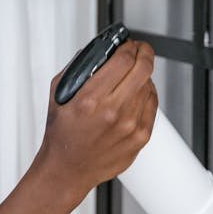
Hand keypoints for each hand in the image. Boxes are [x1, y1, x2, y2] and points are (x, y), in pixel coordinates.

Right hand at [33, 40, 157, 202]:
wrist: (67, 169)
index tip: (128, 43)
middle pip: (143, 68)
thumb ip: (78, 68)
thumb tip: (98, 51)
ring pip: (149, 85)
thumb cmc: (62, 135)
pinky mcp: (140, 137)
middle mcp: (113, 112)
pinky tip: (137, 93)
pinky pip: (152, 105)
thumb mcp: (59, 94)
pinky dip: (147, 94)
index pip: (123, 59)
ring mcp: (130, 126)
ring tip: (133, 75)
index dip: (129, 46)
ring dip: (143, 74)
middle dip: (143, 52)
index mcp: (90, 99)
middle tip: (140, 49)